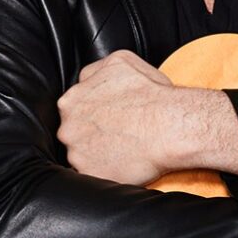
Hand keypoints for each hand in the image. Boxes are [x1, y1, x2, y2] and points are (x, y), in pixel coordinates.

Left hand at [56, 50, 177, 183]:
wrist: (170, 126)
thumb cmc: (150, 94)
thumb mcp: (120, 61)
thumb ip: (94, 70)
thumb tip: (86, 80)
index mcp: (70, 101)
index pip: (74, 108)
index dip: (94, 113)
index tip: (110, 117)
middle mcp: (67, 128)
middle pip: (74, 132)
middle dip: (92, 133)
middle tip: (117, 133)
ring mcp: (77, 155)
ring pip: (83, 156)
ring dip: (98, 154)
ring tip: (122, 149)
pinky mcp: (92, 176)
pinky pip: (94, 176)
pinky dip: (107, 171)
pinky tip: (124, 163)